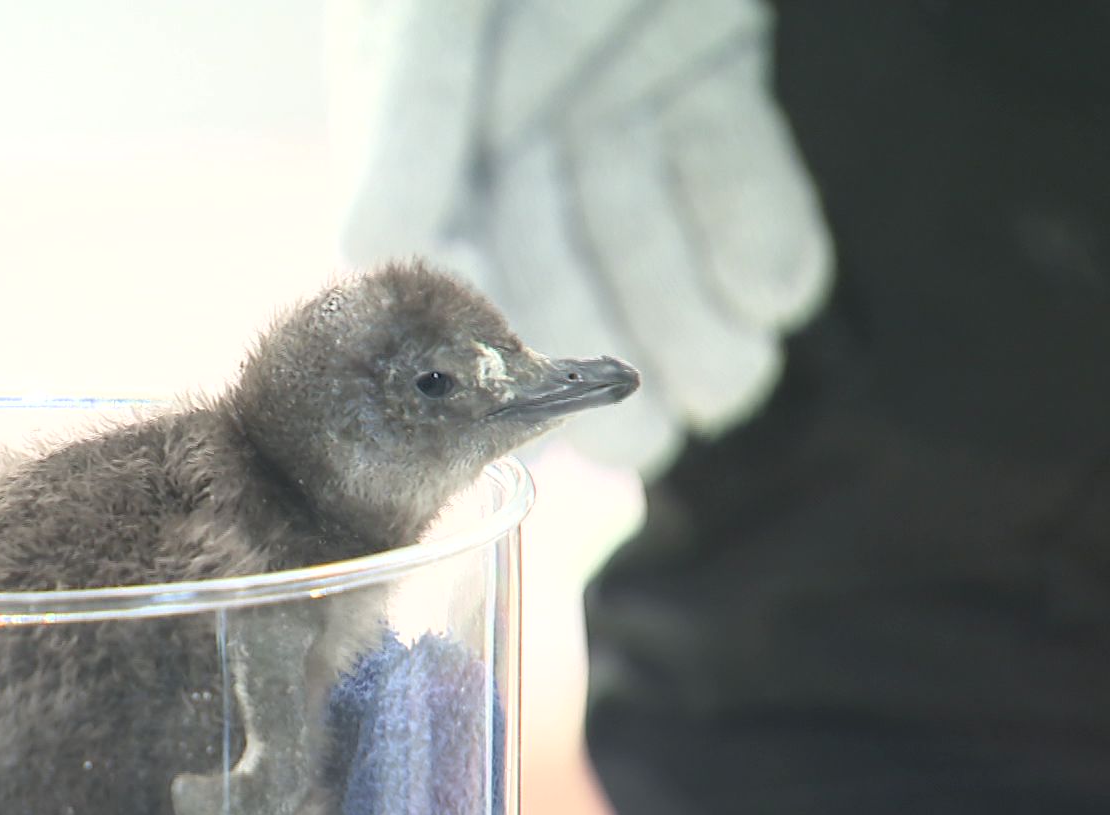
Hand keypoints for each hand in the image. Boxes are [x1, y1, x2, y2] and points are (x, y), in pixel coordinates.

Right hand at [328, 0, 832, 474]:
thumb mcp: (424, 14)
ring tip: (734, 380)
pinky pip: (734, 160)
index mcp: (431, 124)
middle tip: (656, 443)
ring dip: (696, 307)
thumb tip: (365, 249)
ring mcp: (614, 96)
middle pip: (566, 258)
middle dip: (613, 339)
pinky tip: (780, 294)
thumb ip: (402, 121)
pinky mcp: (704, 64)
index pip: (461, 253)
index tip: (547, 425)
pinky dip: (759, 227)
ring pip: (655, 225)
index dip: (505, 342)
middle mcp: (518, 126)